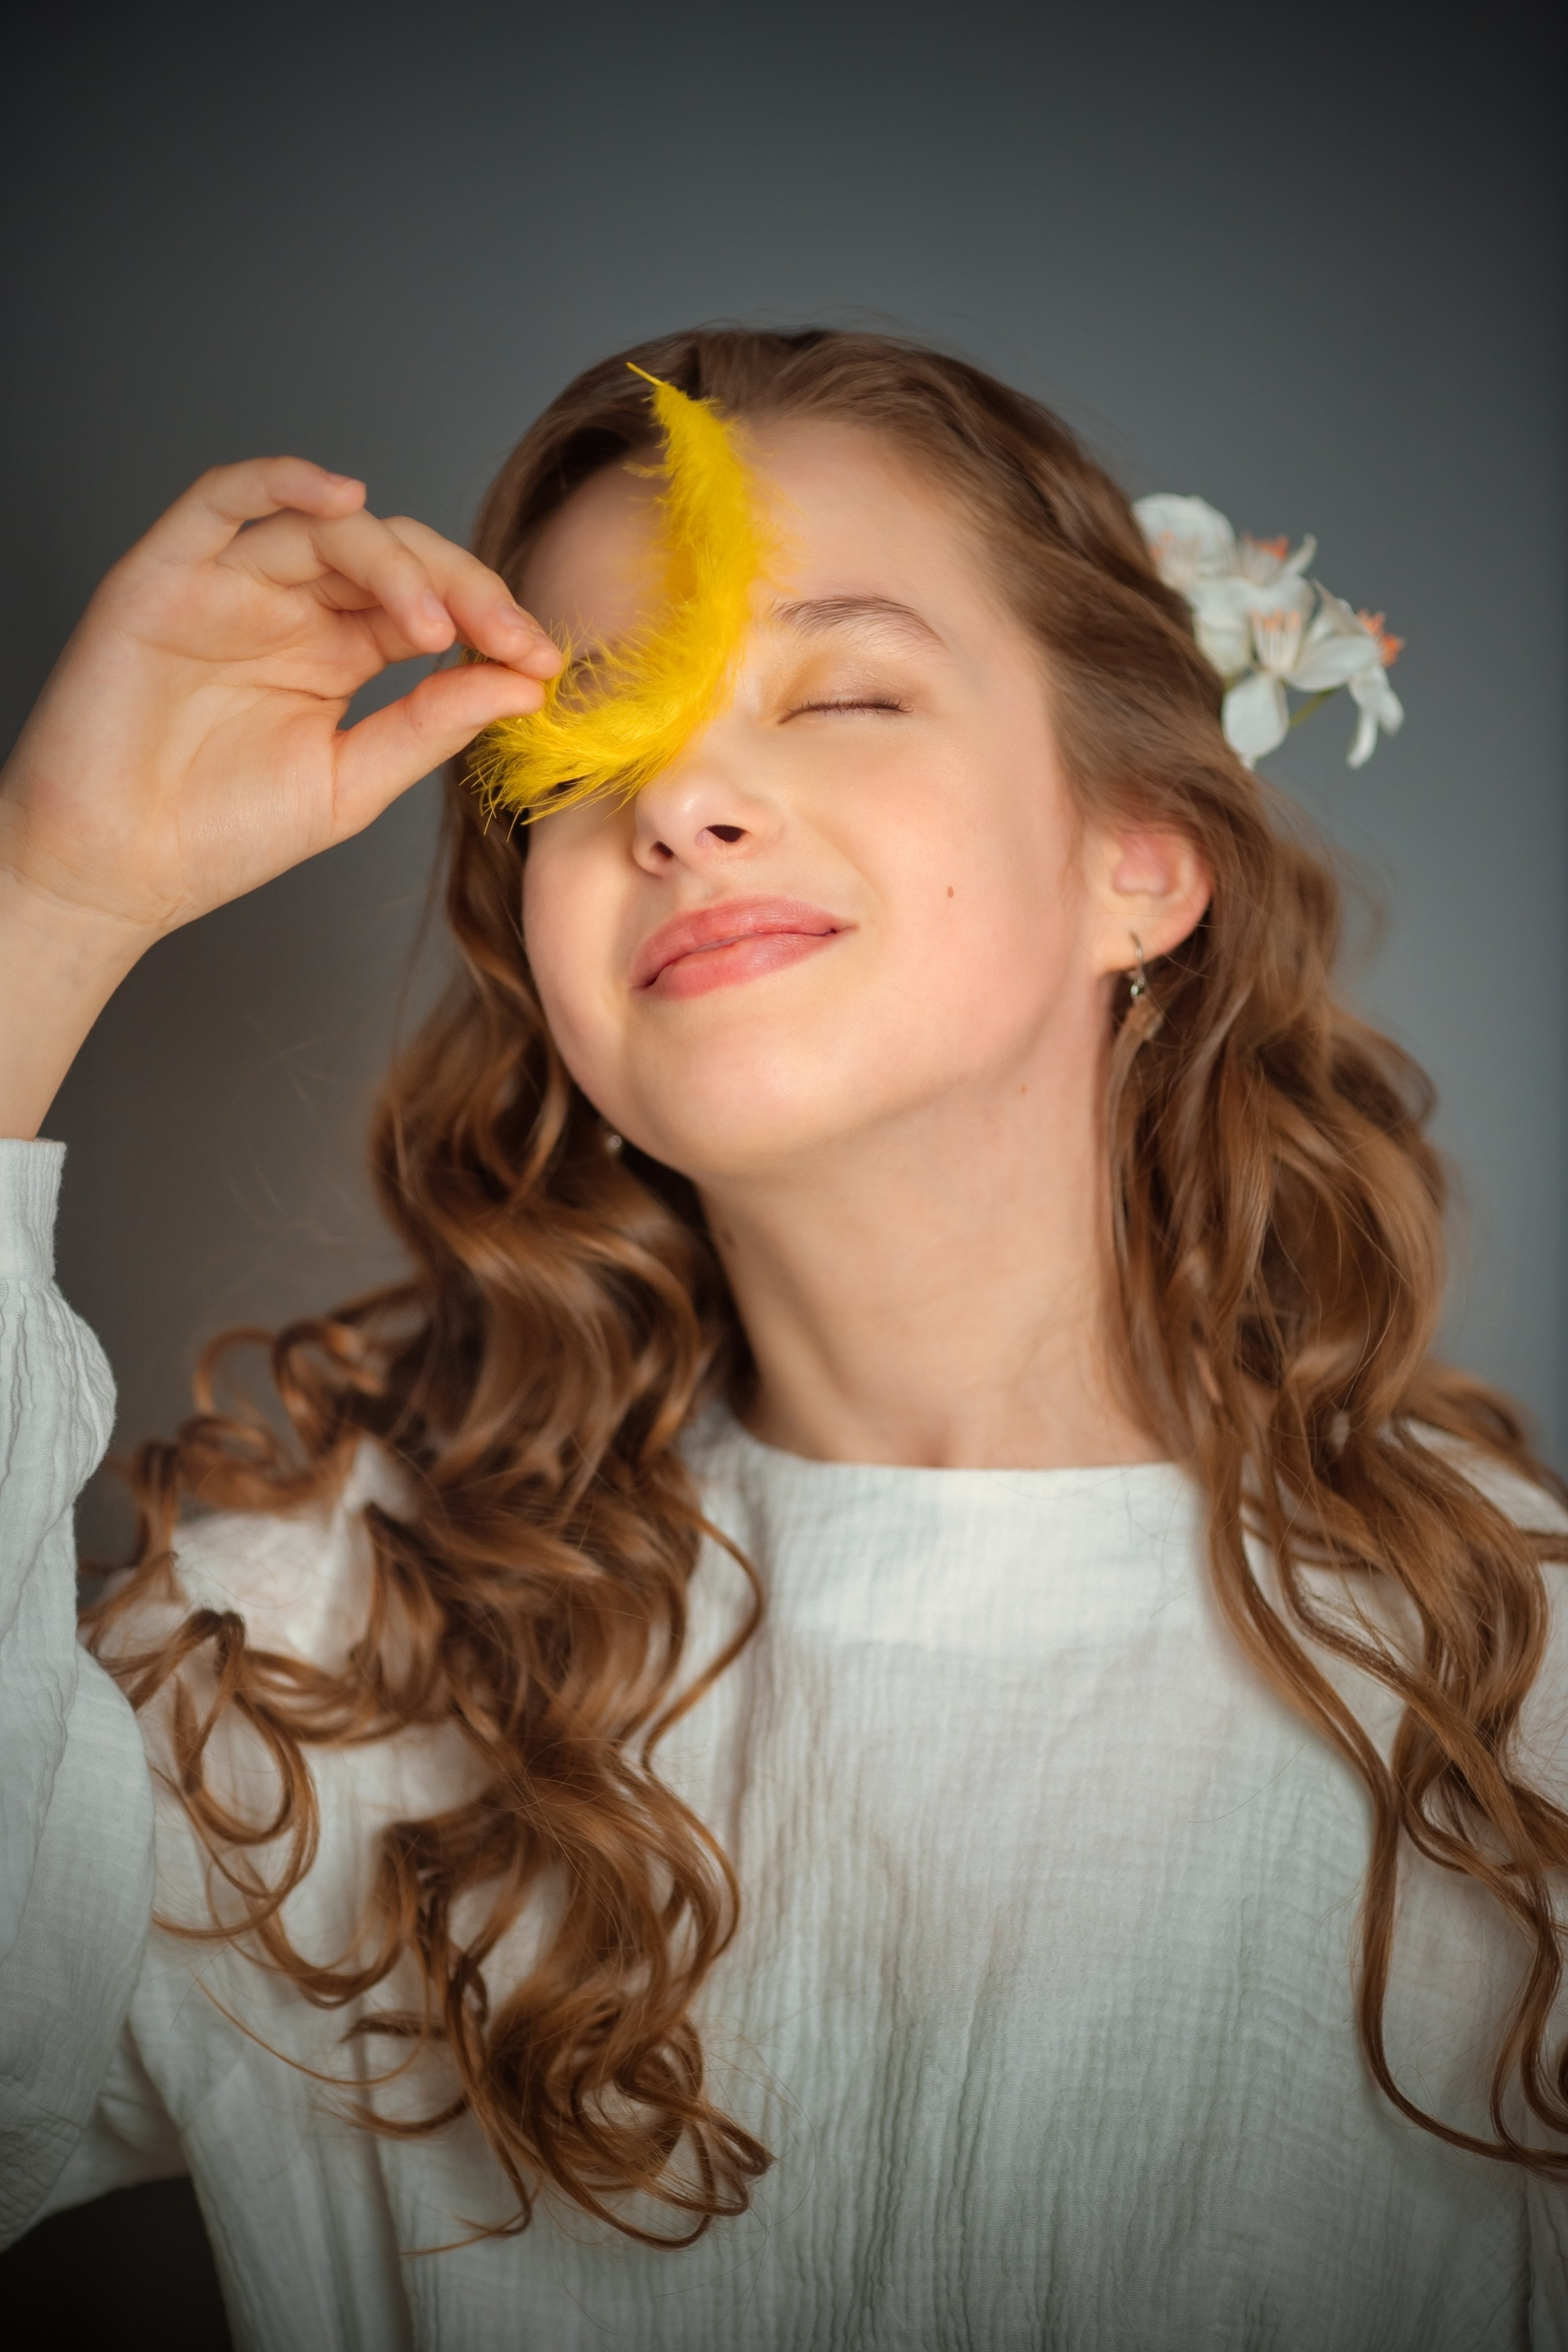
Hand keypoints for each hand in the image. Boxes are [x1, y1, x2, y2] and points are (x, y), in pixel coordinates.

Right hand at [0, 457, 559, 1134]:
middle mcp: (290, 606)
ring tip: (434, 625)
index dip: (492, 620)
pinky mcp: (166, 573)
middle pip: (393, 555)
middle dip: (463, 588)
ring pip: (326, 528)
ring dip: (394, 563)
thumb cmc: (220, 833)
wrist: (115, 869)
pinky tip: (342, 496)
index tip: (542, 662)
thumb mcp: (353, 782)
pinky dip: (283, 480)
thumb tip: (523, 685)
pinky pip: (223, 499)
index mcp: (338, 651)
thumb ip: (431, 726)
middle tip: (510, 639)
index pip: (430, 604)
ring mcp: (230, 583)